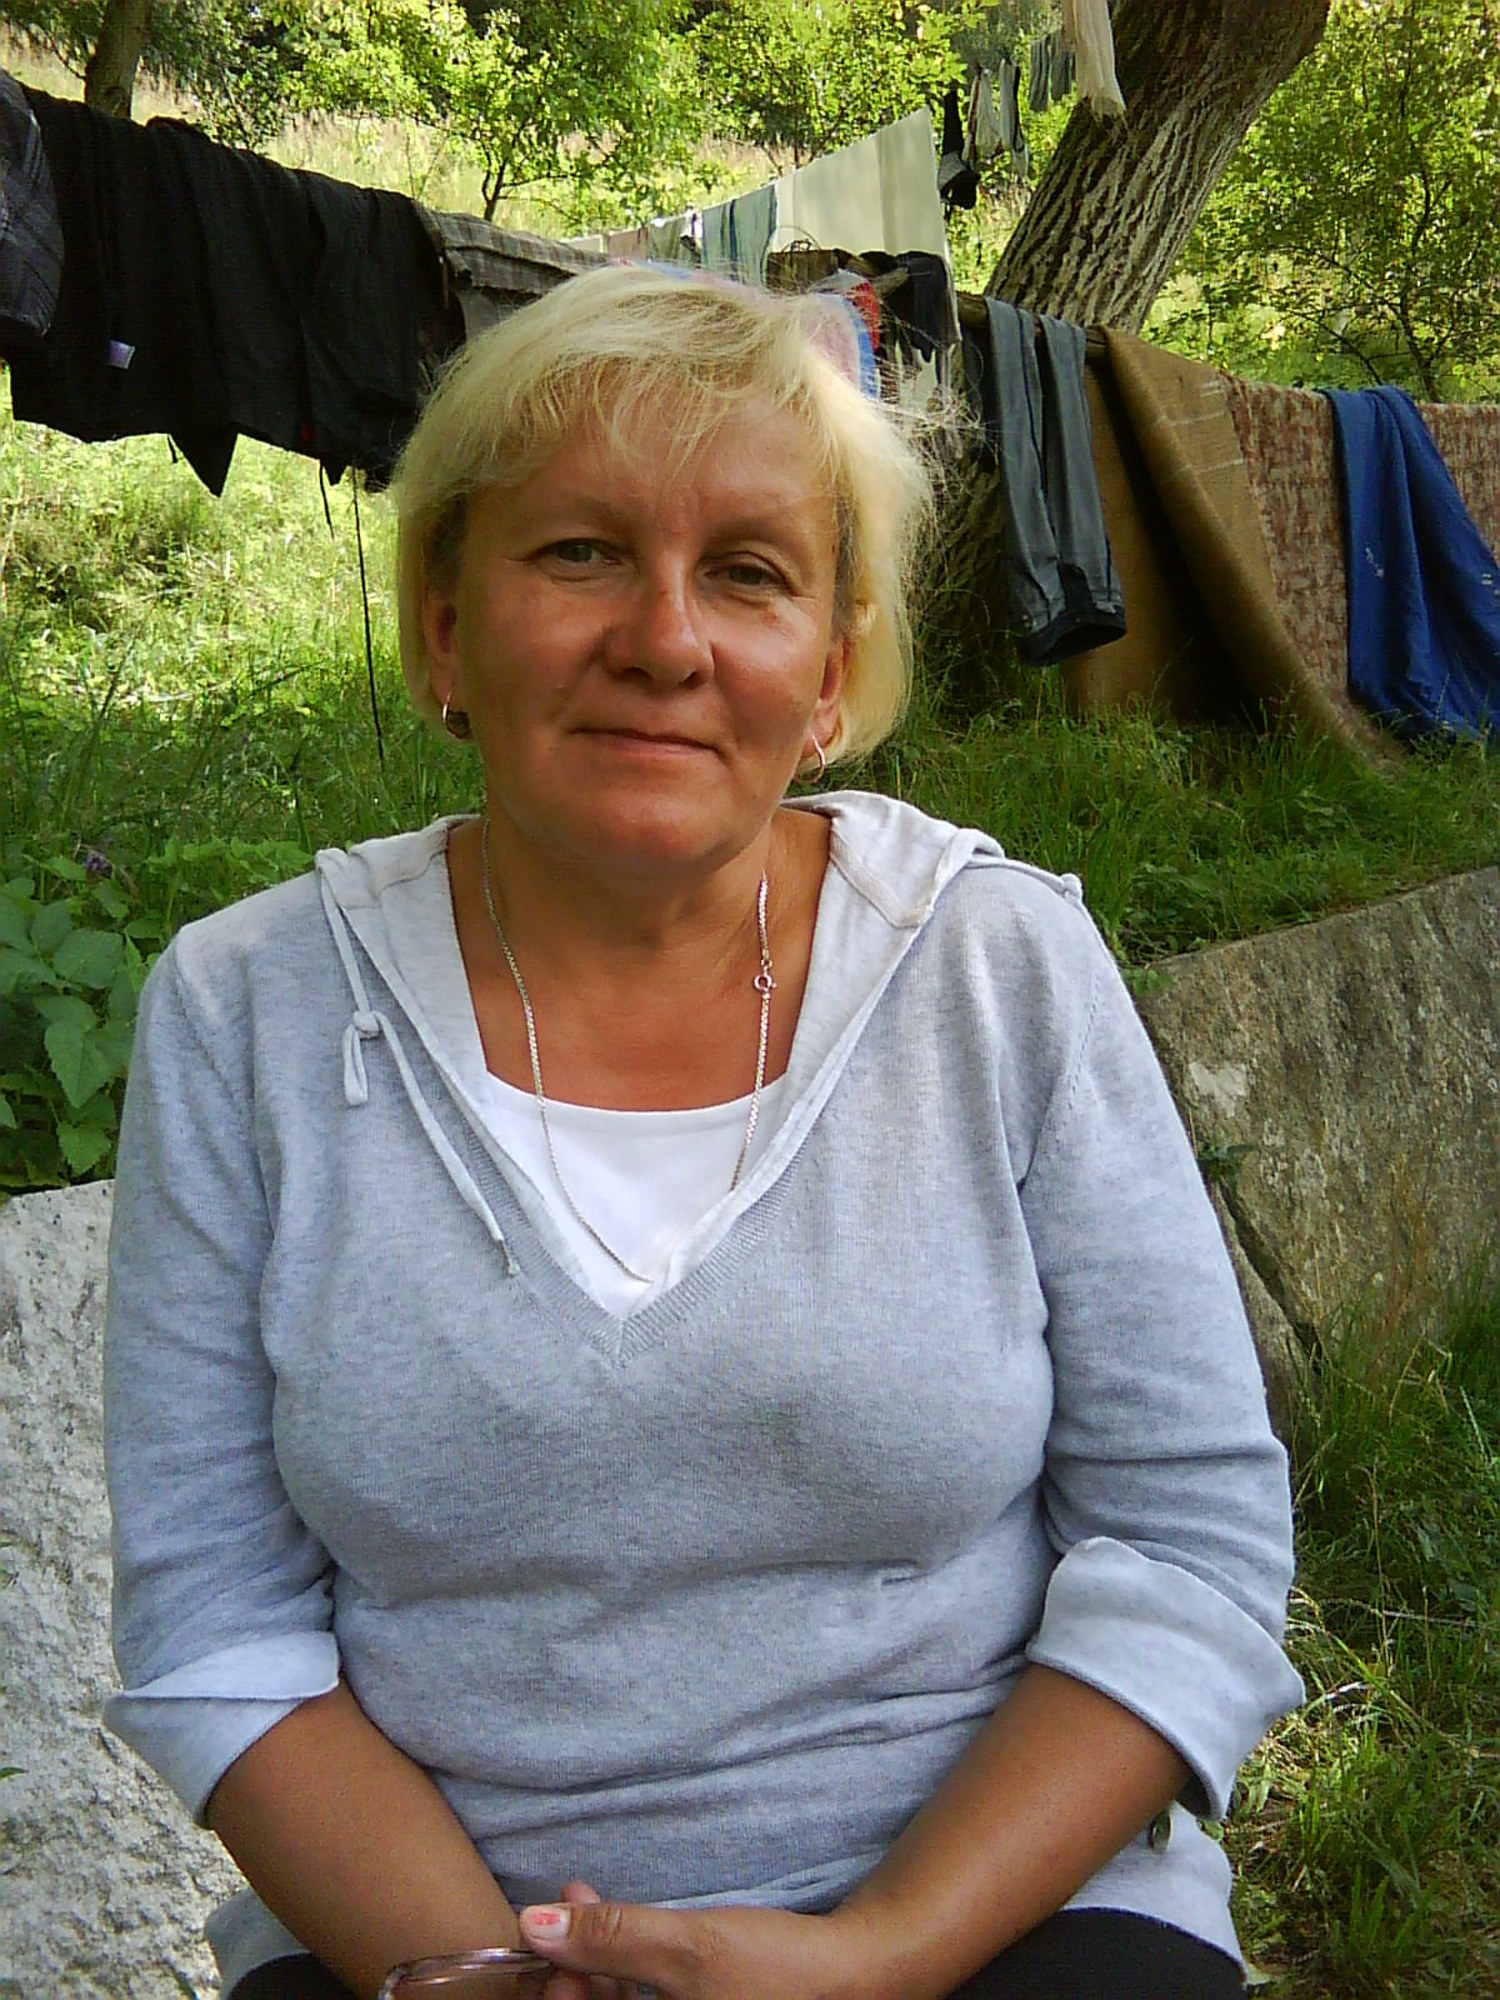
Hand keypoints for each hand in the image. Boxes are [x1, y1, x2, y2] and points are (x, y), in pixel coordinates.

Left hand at [520, 1896, 877, 1999]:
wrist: (849, 1975)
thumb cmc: (773, 1970)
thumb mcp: (686, 1949)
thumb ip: (609, 1940)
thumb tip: (530, 1925)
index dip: (556, 1996)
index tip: (549, 1948)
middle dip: (574, 1969)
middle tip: (567, 1910)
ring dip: (596, 1962)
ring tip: (588, 1902)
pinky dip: (625, 1971)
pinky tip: (622, 1928)